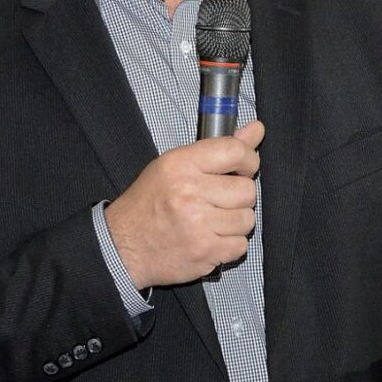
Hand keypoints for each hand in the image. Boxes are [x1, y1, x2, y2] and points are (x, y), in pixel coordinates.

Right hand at [105, 121, 263, 290]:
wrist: (124, 246)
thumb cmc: (149, 204)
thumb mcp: (174, 165)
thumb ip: (217, 149)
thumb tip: (256, 130)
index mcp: (181, 164)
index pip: (235, 151)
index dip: (249, 159)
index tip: (245, 167)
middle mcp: (190, 193)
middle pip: (246, 190)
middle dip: (239, 196)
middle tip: (220, 200)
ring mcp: (198, 225)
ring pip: (247, 219)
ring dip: (235, 222)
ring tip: (213, 221)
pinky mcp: (205, 252)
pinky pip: (240, 245)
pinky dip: (230, 244)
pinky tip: (210, 238)